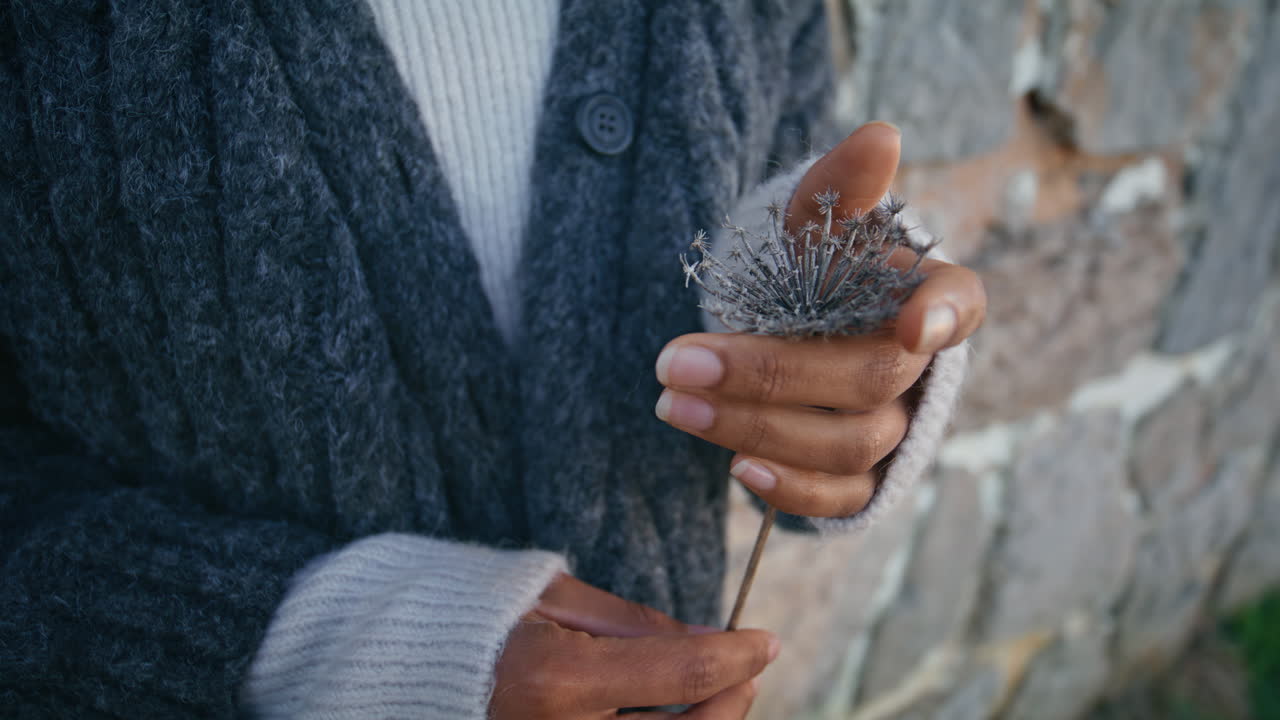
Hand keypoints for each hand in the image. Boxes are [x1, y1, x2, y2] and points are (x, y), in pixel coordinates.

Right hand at [491, 574, 777, 718]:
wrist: (408, 665)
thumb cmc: (481, 618)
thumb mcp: (558, 599)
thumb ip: (639, 626)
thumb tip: (713, 639)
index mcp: (561, 678)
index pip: (683, 672)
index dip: (738, 656)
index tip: (766, 640)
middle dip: (732, 703)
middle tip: (747, 669)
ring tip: (717, 692)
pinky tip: (676, 713)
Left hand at [654, 122, 985, 516]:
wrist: (796, 324)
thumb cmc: (815, 269)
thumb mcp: (818, 223)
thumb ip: (841, 187)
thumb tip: (880, 136)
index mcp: (927, 296)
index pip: (959, 303)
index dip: (941, 317)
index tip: (909, 325)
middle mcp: (921, 368)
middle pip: (870, 380)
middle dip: (770, 374)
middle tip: (676, 361)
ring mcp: (897, 428)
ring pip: (850, 443)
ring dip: (757, 425)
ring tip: (673, 402)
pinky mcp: (864, 478)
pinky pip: (844, 498)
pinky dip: (794, 490)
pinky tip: (737, 468)